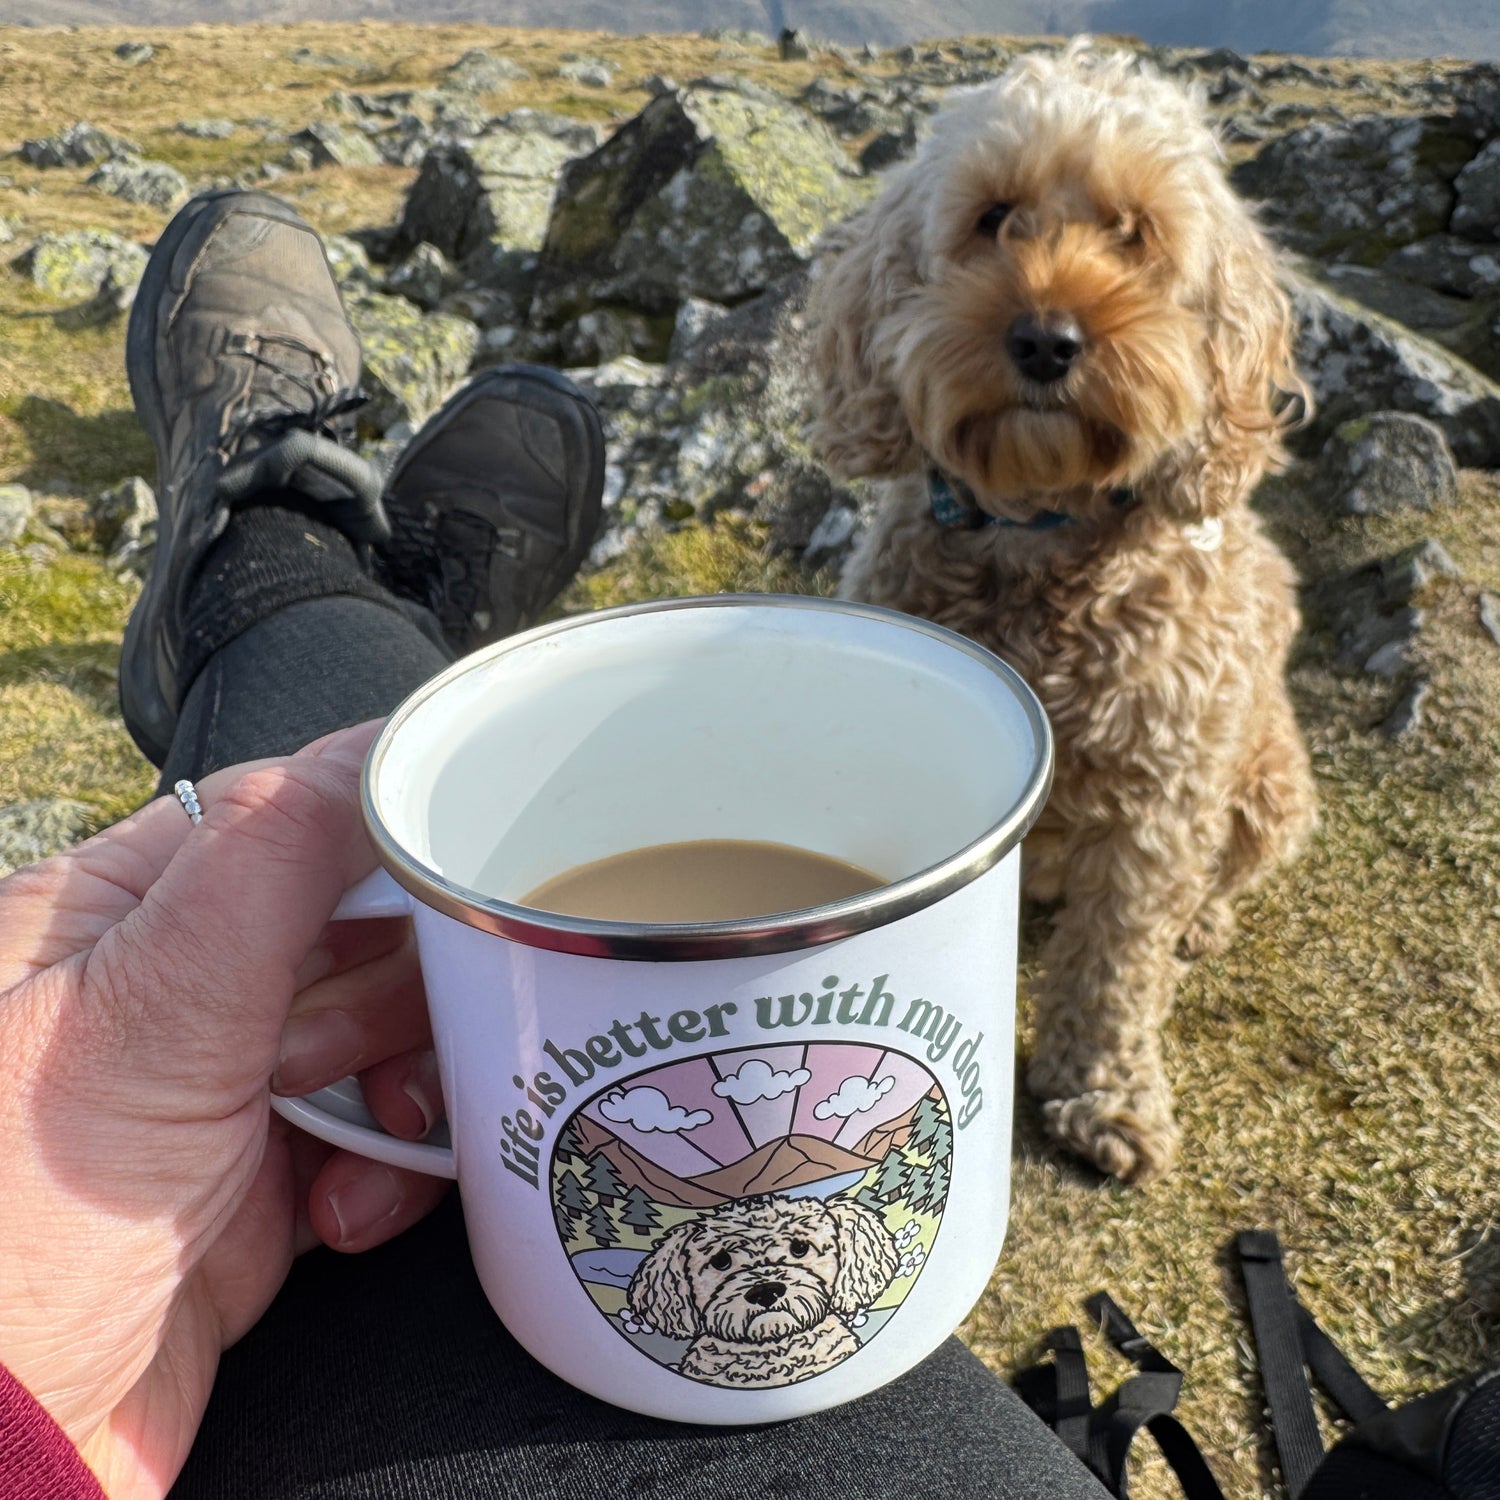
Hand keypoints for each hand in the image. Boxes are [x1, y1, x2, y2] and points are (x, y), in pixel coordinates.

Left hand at [0, 721, 449, 1498]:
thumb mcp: (147, 1020)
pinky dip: (388, 1175)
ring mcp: (222, 1094)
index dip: (374, 838)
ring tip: (372, 1135)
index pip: (279, 820)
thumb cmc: (11, 1242)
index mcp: (113, 919)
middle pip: (352, 929)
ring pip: (381, 1036)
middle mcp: (169, 998)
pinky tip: (347, 1214)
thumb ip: (264, 868)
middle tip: (359, 1047)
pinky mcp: (264, 1184)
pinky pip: (377, 1139)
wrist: (4, 1462)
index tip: (457, 865)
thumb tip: (367, 747)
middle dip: (392, 988)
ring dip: (402, 1086)